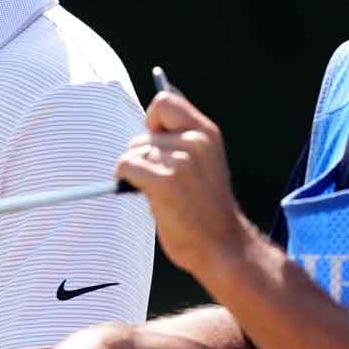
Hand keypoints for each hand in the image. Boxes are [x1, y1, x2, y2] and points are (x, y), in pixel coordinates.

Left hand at [116, 90, 253, 281]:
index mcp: (207, 133)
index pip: (165, 101)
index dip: (153, 121)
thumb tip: (153, 119)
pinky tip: (142, 193)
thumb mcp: (205, 162)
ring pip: (134, 152)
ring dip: (137, 173)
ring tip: (159, 193)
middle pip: (143, 135)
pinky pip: (126, 166)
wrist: (224, 246)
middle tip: (161, 180)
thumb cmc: (208, 209)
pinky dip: (125, 179)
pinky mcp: (164, 182)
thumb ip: (184, 139)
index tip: (157, 141)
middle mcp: (195, 142)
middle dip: (143, 157)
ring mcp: (180, 161)